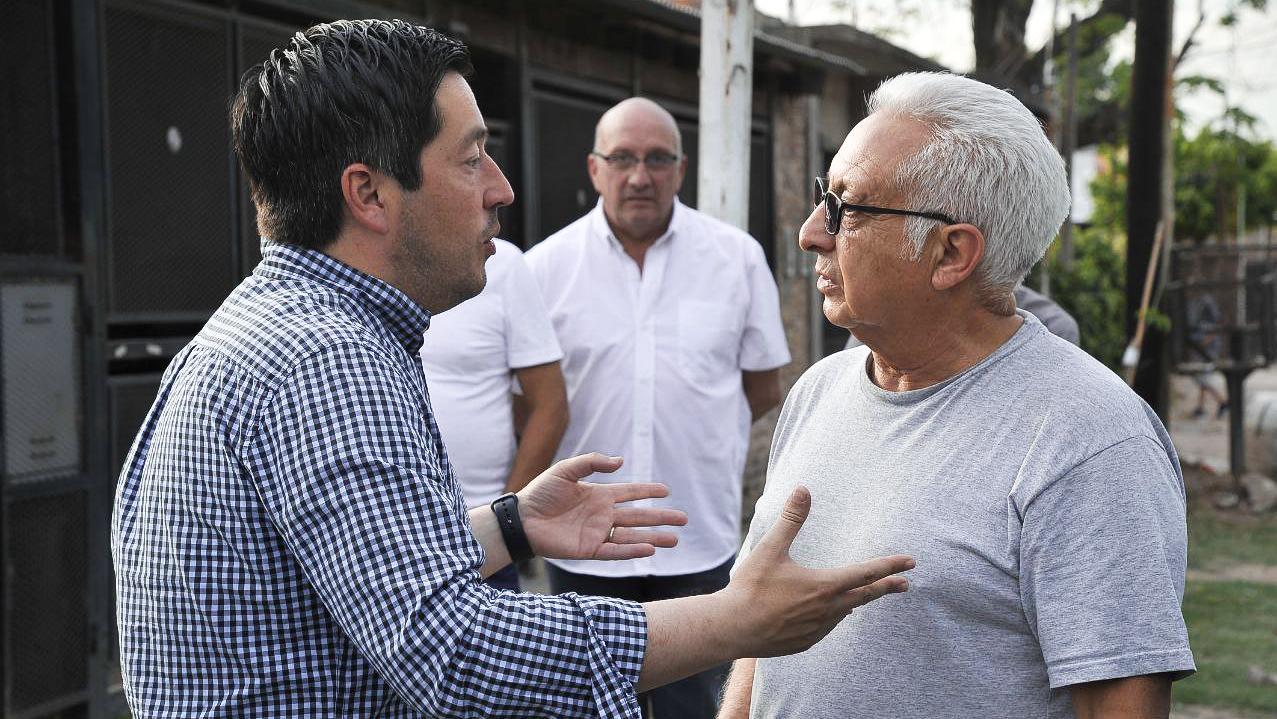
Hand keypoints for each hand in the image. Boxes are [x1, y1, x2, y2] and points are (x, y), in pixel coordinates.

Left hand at [518, 453, 687, 560]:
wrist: (522, 519)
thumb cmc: (541, 492)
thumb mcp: (566, 470)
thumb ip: (592, 463)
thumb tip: (621, 462)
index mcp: (599, 495)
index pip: (631, 492)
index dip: (648, 491)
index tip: (666, 490)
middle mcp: (603, 514)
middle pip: (638, 516)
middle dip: (661, 517)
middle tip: (683, 519)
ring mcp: (598, 532)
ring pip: (632, 536)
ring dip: (653, 538)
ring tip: (675, 540)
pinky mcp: (589, 549)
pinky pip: (615, 550)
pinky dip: (632, 550)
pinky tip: (649, 549)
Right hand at [721, 485, 912, 657]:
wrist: (732, 629)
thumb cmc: (750, 588)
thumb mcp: (770, 549)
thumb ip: (791, 520)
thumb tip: (803, 489)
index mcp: (824, 586)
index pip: (867, 573)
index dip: (890, 566)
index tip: (910, 563)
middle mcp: (828, 610)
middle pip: (866, 596)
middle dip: (886, 587)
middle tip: (904, 584)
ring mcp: (818, 629)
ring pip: (845, 612)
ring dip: (857, 601)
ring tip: (863, 595)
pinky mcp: (806, 642)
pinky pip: (827, 627)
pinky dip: (834, 616)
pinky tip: (830, 613)